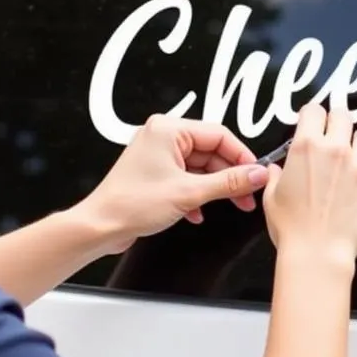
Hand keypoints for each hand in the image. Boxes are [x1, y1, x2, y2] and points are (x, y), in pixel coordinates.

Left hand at [83, 115, 269, 253]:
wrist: (100, 227)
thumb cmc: (130, 204)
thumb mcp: (189, 193)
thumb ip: (228, 183)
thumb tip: (256, 174)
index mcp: (168, 129)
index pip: (219, 134)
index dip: (241, 155)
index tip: (256, 173)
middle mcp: (162, 137)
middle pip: (210, 150)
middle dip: (230, 175)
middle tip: (248, 194)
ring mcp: (157, 155)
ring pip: (200, 166)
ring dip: (215, 187)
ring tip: (233, 204)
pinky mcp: (154, 174)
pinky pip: (186, 177)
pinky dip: (197, 194)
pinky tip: (199, 212)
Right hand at [262, 104, 356, 267]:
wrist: (318, 253)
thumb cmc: (290, 227)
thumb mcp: (271, 196)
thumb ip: (276, 175)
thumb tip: (278, 169)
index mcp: (306, 147)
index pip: (314, 110)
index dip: (311, 116)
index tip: (310, 124)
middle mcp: (335, 150)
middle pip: (343, 115)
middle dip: (336, 121)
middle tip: (331, 135)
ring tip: (349, 156)